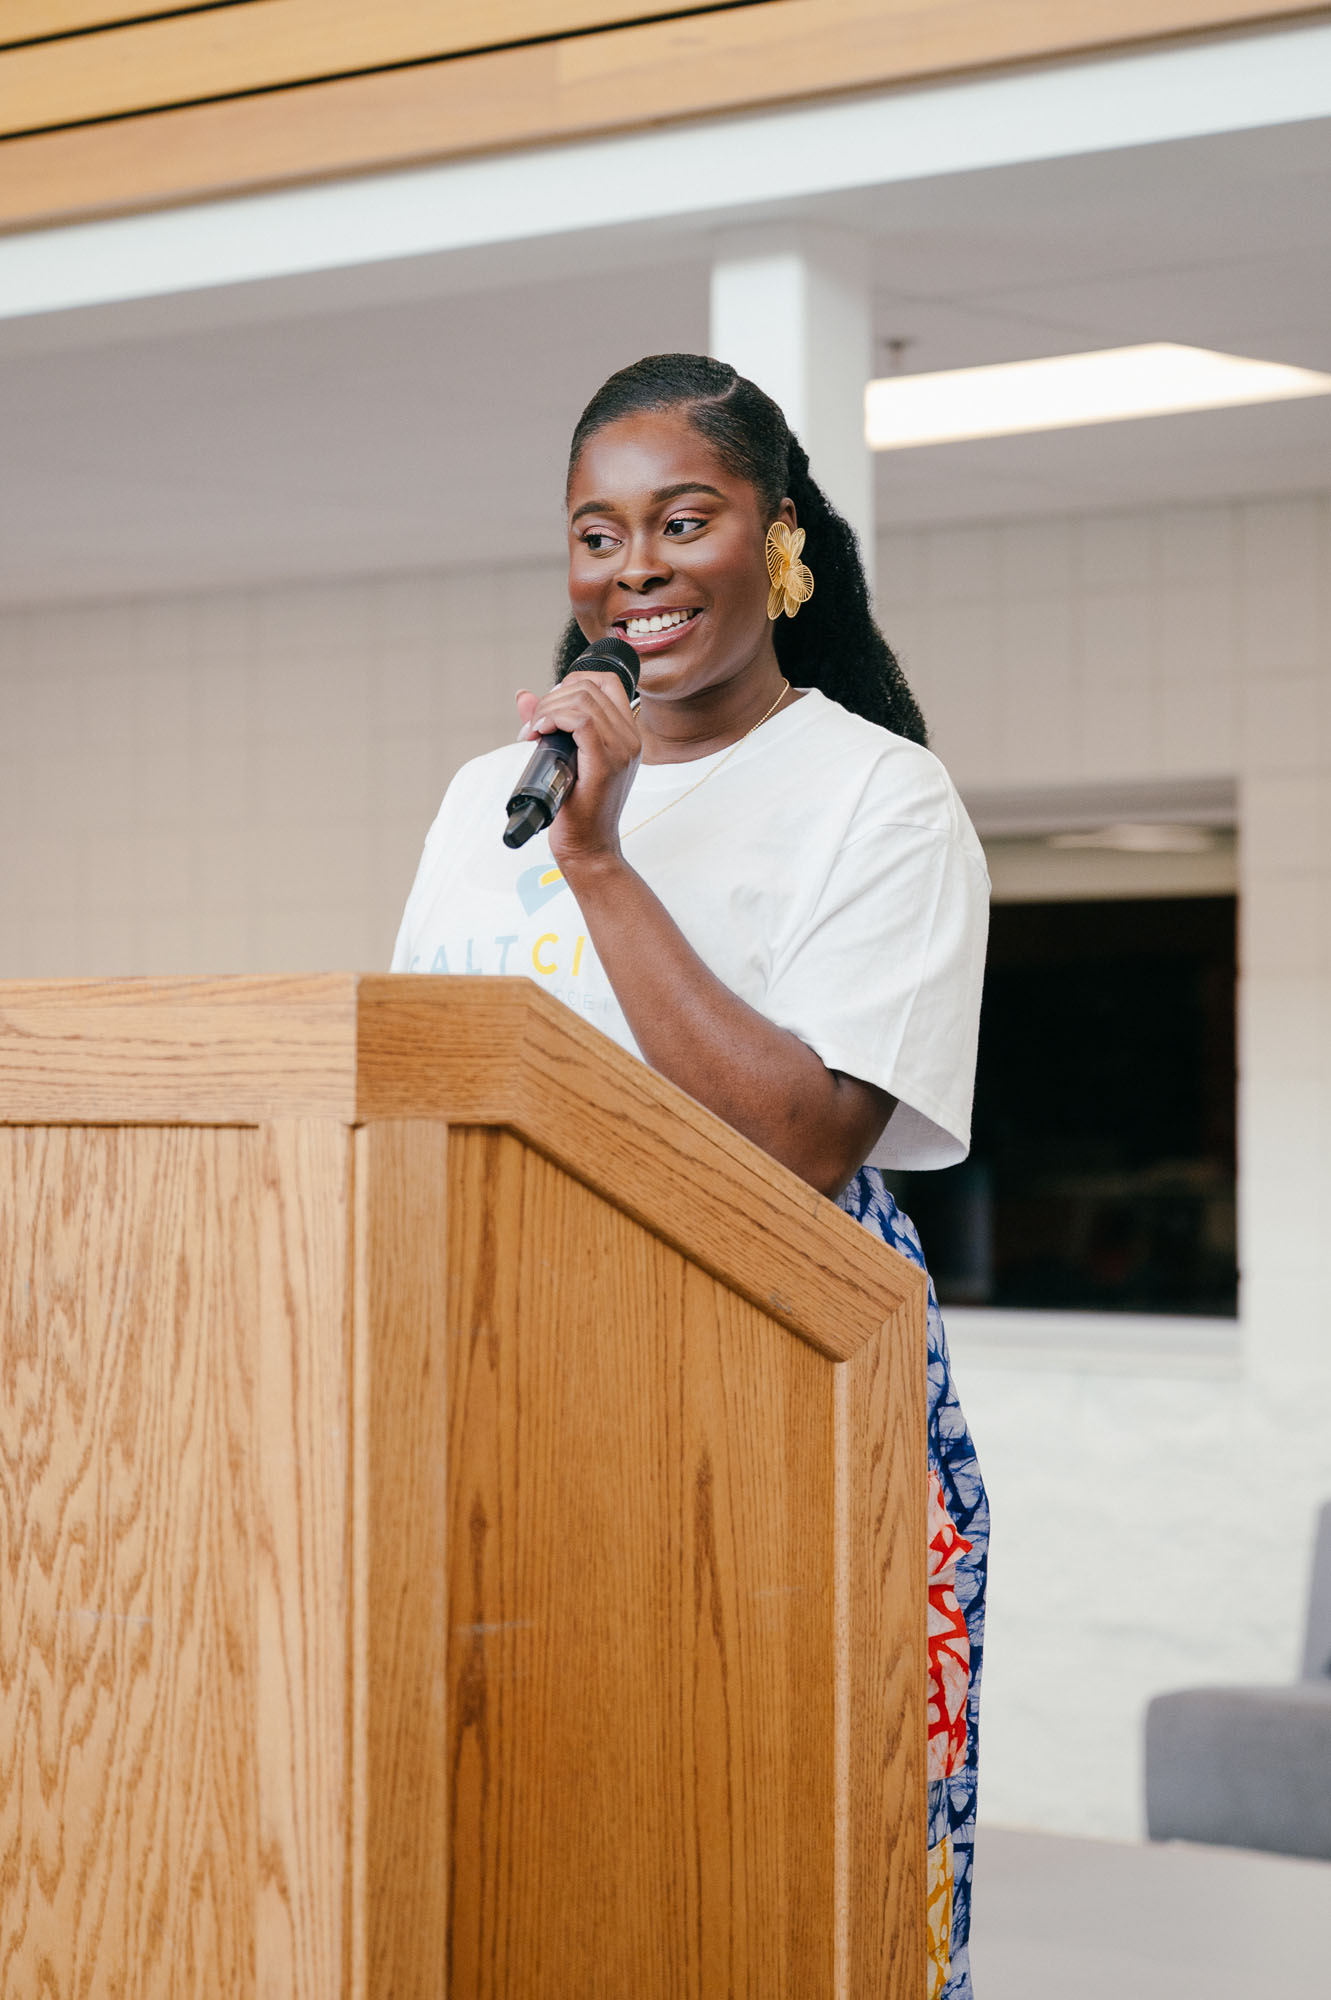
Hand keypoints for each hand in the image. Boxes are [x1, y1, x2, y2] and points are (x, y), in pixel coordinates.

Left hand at [515, 670, 641, 867]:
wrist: (589, 847)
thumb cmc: (578, 809)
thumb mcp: (565, 756)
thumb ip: (549, 723)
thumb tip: (524, 696)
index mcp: (626, 734)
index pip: (607, 682)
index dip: (572, 682)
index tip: (550, 705)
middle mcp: (630, 738)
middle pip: (589, 687)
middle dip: (552, 698)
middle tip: (534, 725)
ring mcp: (621, 750)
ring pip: (583, 700)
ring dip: (548, 709)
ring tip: (534, 732)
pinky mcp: (605, 764)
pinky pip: (581, 721)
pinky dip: (554, 719)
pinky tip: (540, 734)